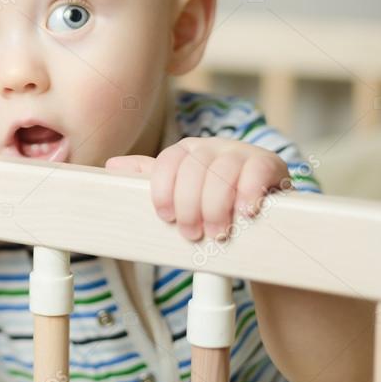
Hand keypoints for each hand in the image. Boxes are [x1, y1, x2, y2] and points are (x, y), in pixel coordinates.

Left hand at [105, 137, 290, 240]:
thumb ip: (152, 178)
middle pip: (193, 169)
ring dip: (217, 207)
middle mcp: (212, 147)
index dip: (164, 190)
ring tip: (218, 234)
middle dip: (190, 206)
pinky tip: (246, 213)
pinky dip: (249, 192)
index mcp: (187, 151)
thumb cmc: (213, 205)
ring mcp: (242, 153)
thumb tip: (111, 165)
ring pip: (222, 173)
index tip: (165, 217)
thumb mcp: (183, 192)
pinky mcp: (269, 164)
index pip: (168, 162)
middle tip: (193, 234)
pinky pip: (256, 171)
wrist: (262, 220)